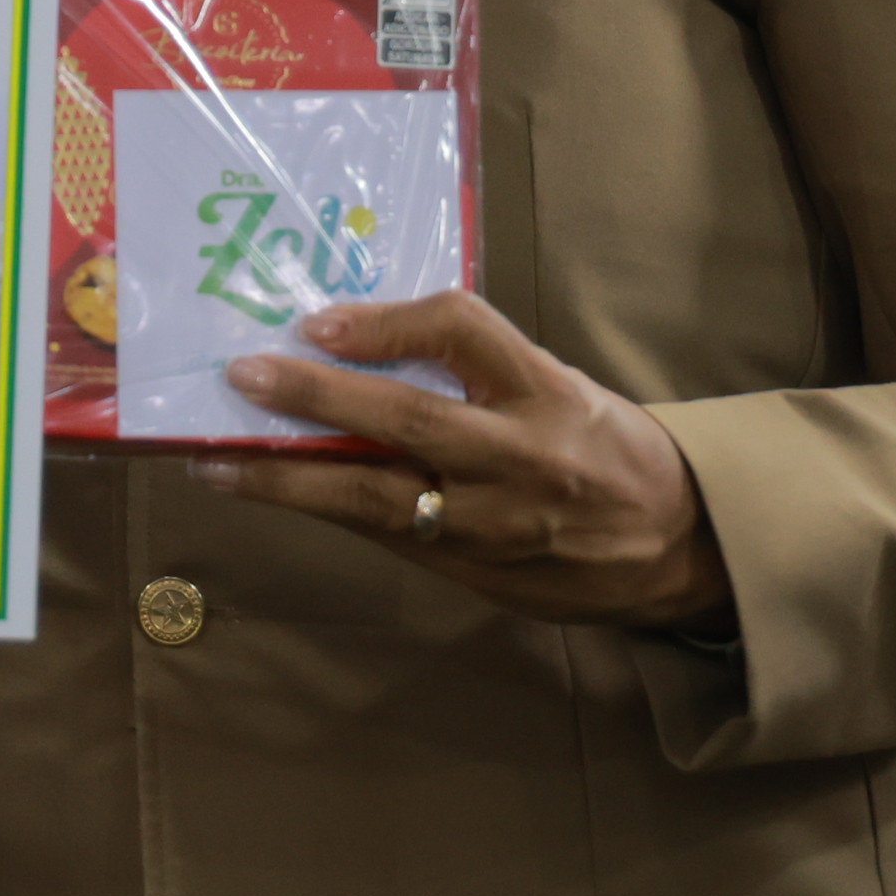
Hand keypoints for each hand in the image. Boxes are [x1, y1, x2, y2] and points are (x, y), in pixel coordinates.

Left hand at [186, 290, 731, 629]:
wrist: (677, 547)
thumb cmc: (602, 446)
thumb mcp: (556, 383)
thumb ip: (473, 366)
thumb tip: (354, 340)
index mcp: (547, 390)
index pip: (461, 330)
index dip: (383, 321)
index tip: (317, 320)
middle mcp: (523, 456)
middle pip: (406, 418)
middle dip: (314, 397)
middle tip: (243, 377)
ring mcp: (496, 525)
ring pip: (378, 500)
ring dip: (288, 481)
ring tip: (218, 463)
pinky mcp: (476, 575)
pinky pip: (388, 538)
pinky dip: (325, 513)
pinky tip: (273, 494)